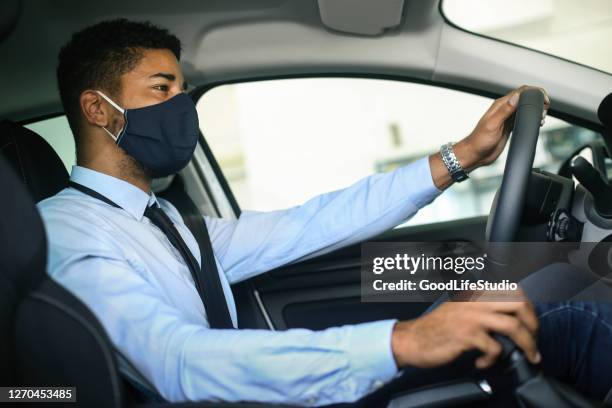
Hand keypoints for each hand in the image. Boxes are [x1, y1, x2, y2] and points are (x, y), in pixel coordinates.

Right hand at [391, 299, 539, 369]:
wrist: (412, 339)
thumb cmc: (435, 328)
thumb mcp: (459, 309)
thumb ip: (480, 308)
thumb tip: (509, 318)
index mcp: (474, 293)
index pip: (512, 289)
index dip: (527, 306)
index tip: (530, 322)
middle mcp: (475, 301)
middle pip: (518, 304)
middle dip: (533, 324)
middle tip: (534, 339)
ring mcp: (471, 317)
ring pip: (513, 326)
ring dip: (527, 344)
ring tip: (527, 355)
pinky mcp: (467, 335)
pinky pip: (495, 348)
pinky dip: (493, 359)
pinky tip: (483, 362)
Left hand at [455, 85, 550, 168]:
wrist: (475, 154)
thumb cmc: (479, 141)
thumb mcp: (493, 125)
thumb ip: (504, 111)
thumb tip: (516, 97)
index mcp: (499, 106)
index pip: (520, 92)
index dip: (534, 92)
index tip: (543, 99)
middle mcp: (504, 110)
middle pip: (524, 98)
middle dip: (537, 100)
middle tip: (544, 110)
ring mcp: (507, 119)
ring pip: (524, 109)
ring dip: (535, 110)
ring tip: (541, 117)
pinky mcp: (509, 127)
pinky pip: (522, 119)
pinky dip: (531, 119)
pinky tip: (535, 124)